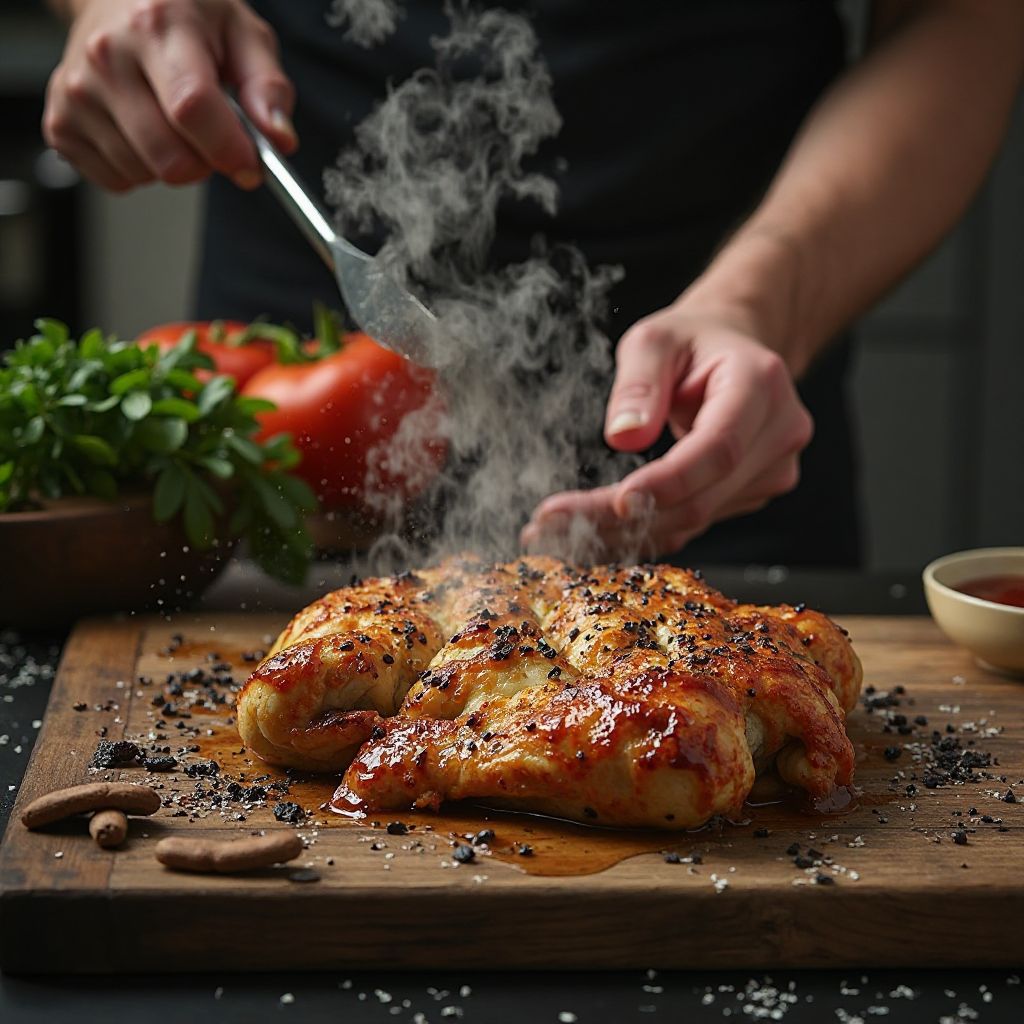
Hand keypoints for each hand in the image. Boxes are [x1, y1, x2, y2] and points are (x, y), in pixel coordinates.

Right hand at [43, 0, 295, 192]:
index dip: (228, 149)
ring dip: (171, 164)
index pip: (192, 108)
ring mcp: (77, 91)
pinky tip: (140, 131)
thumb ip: (268, 88)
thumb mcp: (243, 35)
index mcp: (159, 25)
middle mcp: (107, 56)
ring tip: (169, 122)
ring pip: (145, 174)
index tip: (248, 163)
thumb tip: (280, 139)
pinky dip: (140, 170)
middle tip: (210, 136)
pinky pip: (117, 181)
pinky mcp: (60, 122)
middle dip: (205, 163)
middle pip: (170, 157)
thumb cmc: (186, 18)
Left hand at [521, 302, 813, 558]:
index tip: (617, 501)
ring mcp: (772, 471)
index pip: (719, 448)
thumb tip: (623, 436)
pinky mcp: (750, 495)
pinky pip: (693, 521)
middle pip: (701, 496)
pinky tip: (594, 531)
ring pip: (693, 518)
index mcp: (760, 385)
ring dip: (624, 531)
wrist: (734, 351)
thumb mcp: (654, 338)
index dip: (669, 481)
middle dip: (623, 516)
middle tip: (552, 524)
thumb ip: (639, 382)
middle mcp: (779, 435)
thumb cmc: (692, 341)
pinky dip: (643, 531)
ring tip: (558, 530)